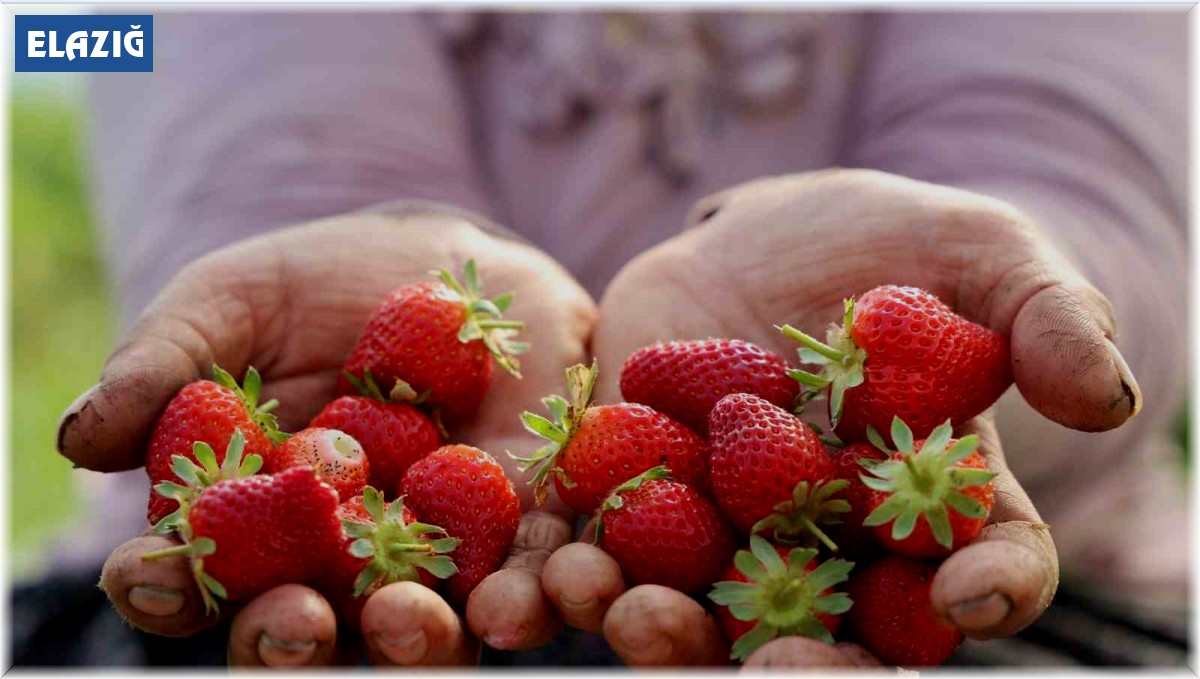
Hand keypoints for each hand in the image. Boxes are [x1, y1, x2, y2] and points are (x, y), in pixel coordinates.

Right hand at [57, 207, 595, 665]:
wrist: (449, 262)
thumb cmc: (320, 285)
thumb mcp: (231, 302)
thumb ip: (163, 366)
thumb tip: (77, 440)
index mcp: (247, 520)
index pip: (193, 576)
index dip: (165, 587)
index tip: (153, 574)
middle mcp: (333, 559)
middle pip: (301, 628)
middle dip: (287, 638)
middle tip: (290, 621)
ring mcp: (430, 555)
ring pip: (414, 629)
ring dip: (408, 641)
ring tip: (402, 621)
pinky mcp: (519, 530)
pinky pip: (519, 579)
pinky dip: (518, 597)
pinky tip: (510, 600)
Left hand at [543, 169, 1136, 666]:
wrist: (767, 236)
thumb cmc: (894, 248)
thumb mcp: (985, 254)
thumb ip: (1048, 315)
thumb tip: (1106, 395)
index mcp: (932, 508)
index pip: (982, 568)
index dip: (988, 589)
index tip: (975, 595)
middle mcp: (831, 545)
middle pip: (831, 628)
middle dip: (804, 657)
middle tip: (779, 664)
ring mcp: (726, 529)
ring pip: (703, 608)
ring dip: (666, 628)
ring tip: (635, 617)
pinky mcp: (633, 494)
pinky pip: (603, 547)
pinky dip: (573, 571)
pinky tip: (548, 576)